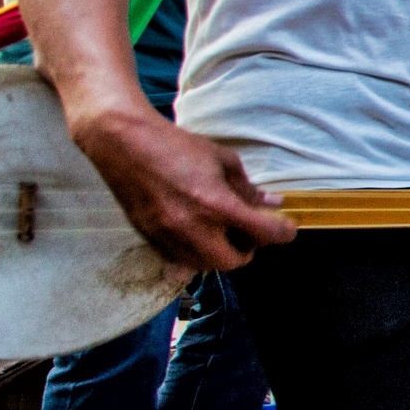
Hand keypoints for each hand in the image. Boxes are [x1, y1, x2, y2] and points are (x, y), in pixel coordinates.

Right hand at [73, 106, 296, 271]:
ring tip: (222, 231)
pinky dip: (196, 252)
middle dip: (248, 248)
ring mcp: (168, 237)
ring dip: (221, 253)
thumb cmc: (174, 146)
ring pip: (206, 265)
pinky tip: (197, 231)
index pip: (264, 234)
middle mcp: (192, 228)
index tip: (286, 228)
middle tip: (248, 230)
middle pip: (234, 261)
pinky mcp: (150, 239)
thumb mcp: (222, 160)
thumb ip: (248, 188)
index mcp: (216, 205)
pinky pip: (181, 259)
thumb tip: (272, 204)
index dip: (283, 232)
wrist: (123, 144)